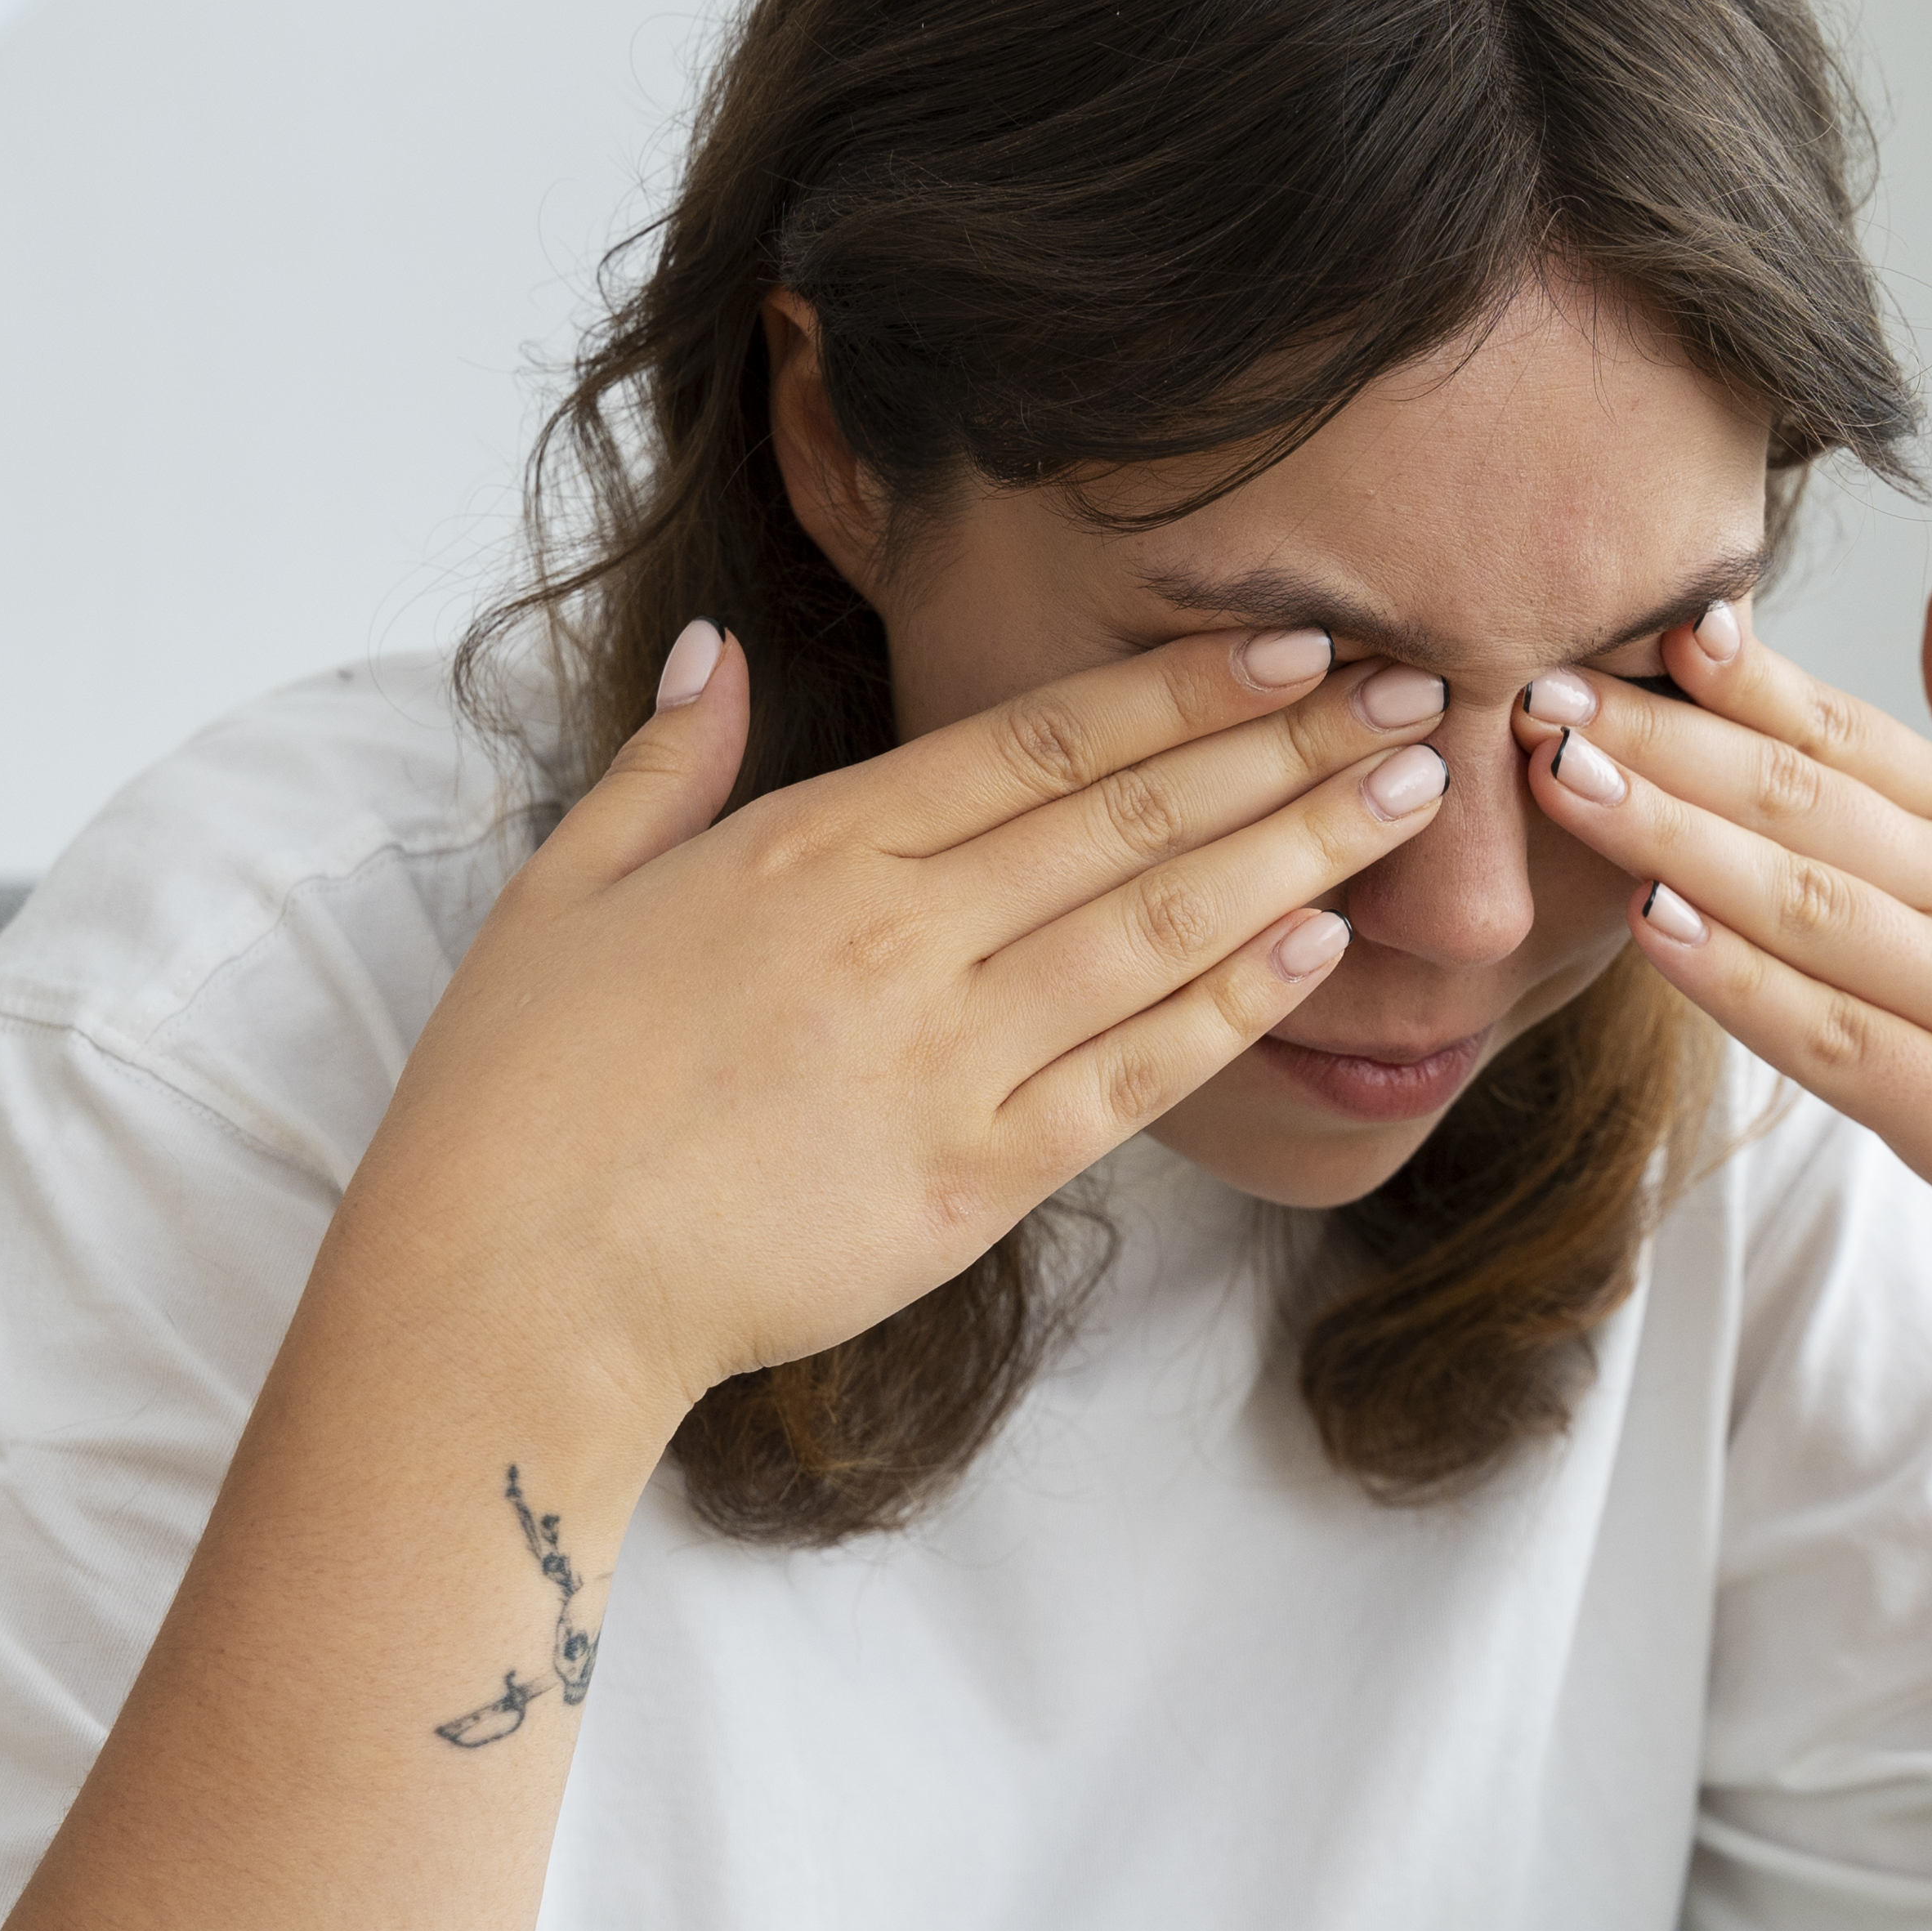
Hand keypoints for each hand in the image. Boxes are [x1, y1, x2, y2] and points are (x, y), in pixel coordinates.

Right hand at [365, 622, 1451, 1423]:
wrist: (510, 1286)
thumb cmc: (516, 1093)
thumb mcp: (563, 886)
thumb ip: (665, 762)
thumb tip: (717, 651)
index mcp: (813, 844)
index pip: (1040, 739)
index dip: (1184, 687)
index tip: (1296, 644)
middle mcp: (899, 932)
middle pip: (1133, 816)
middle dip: (1292, 747)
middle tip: (1421, 695)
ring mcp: (944, 1059)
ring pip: (1161, 928)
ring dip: (1301, 850)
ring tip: (1413, 795)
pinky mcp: (969, 1181)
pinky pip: (1133, 1079)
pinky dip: (1232, 1006)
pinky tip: (1318, 945)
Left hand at [1516, 532, 1931, 1327]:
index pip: (1850, 727)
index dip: (1741, 673)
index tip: (1641, 613)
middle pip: (1801, 798)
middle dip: (1663, 738)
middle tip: (1540, 683)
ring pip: (1801, 901)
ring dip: (1674, 834)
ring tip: (1564, 777)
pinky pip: (1828, 1036)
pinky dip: (1737, 980)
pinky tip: (1651, 929)